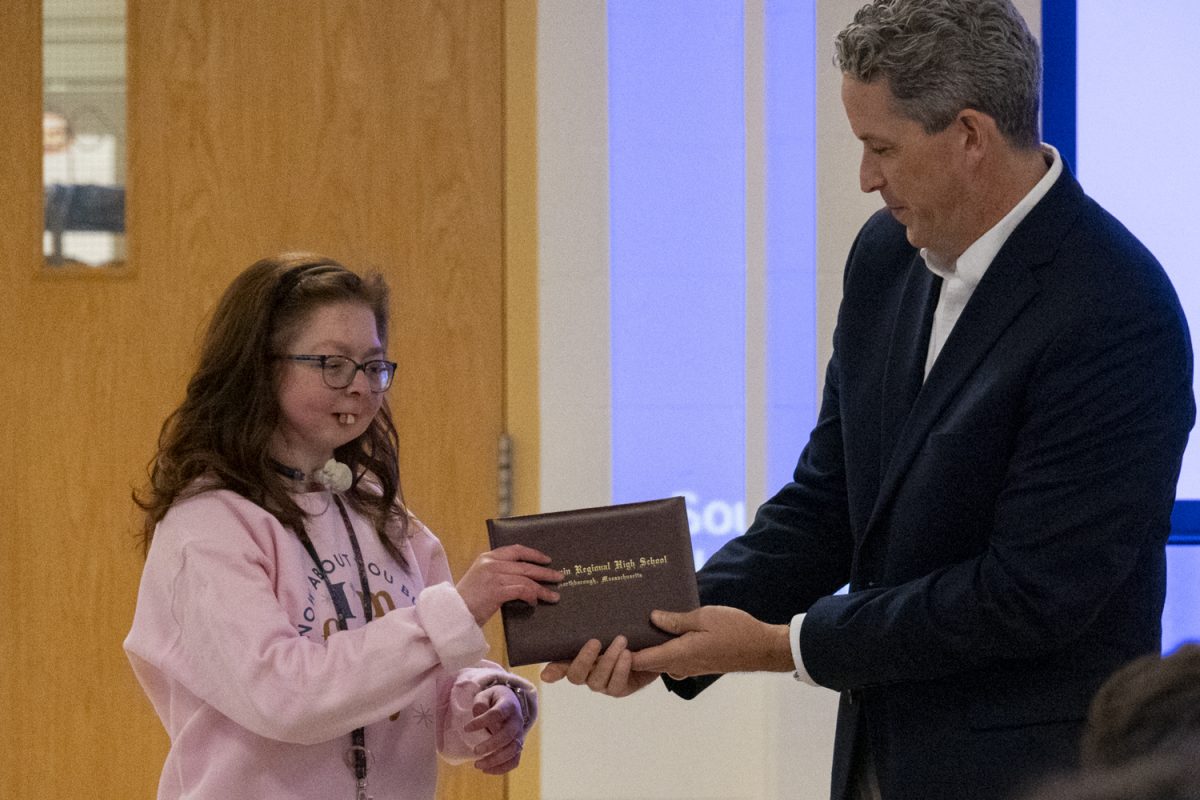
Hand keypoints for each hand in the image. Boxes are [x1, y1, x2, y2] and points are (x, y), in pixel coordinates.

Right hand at [456, 545, 562, 625]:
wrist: (452, 614)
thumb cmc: (468, 601)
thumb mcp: (481, 579)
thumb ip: (498, 574)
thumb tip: (524, 578)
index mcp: (487, 557)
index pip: (516, 550)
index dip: (533, 554)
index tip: (547, 559)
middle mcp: (491, 563)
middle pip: (525, 565)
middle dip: (545, 572)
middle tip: (559, 577)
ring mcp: (493, 576)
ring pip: (526, 579)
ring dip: (542, 589)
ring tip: (553, 596)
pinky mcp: (496, 590)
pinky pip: (522, 591)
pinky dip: (531, 596)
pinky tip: (534, 603)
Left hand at [464, 685, 527, 774]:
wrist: (510, 704)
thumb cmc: (493, 701)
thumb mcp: (485, 695)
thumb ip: (480, 703)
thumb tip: (478, 715)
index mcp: (509, 705)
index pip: (497, 713)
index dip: (482, 721)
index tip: (466, 728)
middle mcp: (516, 721)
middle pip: (508, 735)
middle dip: (491, 745)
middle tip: (475, 751)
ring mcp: (519, 735)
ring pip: (513, 750)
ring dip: (496, 760)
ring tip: (477, 764)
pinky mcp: (518, 746)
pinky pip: (514, 761)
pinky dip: (502, 768)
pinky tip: (486, 770)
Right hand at [540, 636, 660, 697]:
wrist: (648, 646)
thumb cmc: (622, 634)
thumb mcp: (606, 629)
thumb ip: (589, 629)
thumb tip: (571, 625)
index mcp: (578, 658)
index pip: (559, 666)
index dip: (553, 671)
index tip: (546, 675)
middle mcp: (586, 674)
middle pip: (575, 676)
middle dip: (584, 659)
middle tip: (596, 641)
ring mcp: (601, 684)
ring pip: (596, 681)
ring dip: (608, 660)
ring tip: (621, 640)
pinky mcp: (618, 690)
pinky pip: (615, 685)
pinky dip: (621, 669)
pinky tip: (628, 655)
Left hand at [629, 606, 792, 677]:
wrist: (761, 648)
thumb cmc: (735, 629)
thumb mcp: (704, 617)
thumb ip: (677, 620)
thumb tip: (652, 618)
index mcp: (679, 654)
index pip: (643, 660)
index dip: (625, 654)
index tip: (611, 640)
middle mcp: (681, 665)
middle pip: (648, 663)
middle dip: (631, 652)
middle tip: (618, 632)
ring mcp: (689, 666)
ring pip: (660, 661)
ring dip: (646, 651)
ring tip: (635, 630)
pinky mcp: (697, 664)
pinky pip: (672, 660)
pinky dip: (661, 650)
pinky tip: (661, 634)